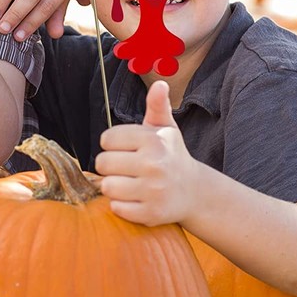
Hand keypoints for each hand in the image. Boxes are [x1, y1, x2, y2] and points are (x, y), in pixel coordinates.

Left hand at [95, 81, 198, 226]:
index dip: (111, 144)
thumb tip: (160, 84)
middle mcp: (154, 164)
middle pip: (102, 163)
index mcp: (153, 140)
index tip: (124, 149)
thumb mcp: (165, 129)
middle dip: (109, 166)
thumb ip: (157, 105)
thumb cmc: (171, 155)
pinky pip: (117, 208)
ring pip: (107, 187)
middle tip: (124, 168)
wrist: (194, 191)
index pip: (106, 139)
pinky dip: (121, 205)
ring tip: (127, 183)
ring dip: (113, 186)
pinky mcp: (151, 213)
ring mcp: (153, 191)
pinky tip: (134, 198)